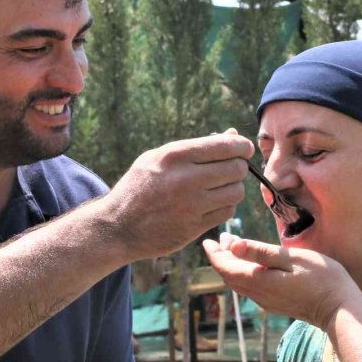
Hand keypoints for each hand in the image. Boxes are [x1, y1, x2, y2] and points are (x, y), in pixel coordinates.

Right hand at [104, 130, 252, 259]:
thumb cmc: (140, 186)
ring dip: (233, 188)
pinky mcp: (194, 228)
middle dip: (239, 167)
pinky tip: (211, 203)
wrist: (117, 226)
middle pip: (236, 169)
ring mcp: (191, 206)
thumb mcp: (158, 158)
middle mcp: (185, 179)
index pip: (225, 145)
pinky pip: (227, 212)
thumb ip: (196, 146)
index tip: (243, 149)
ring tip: (220, 186)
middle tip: (231, 168)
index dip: (242, 146)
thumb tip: (232, 134)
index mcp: (174, 156)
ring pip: (236, 192)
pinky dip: (224, 206)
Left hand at [203, 233, 354, 330]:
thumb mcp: (291, 258)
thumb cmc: (321, 278)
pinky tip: (251, 264)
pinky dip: (243, 273)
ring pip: (239, 282)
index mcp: (258, 280)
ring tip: (233, 246)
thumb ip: (260, 252)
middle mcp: (257, 294)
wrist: (340, 309)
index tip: (208, 240)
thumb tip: (233, 245)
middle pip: (230, 275)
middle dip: (222, 256)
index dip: (214, 253)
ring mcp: (266, 301)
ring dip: (233, 264)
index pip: (226, 267)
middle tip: (221, 238)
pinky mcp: (275, 303)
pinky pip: (250, 287)